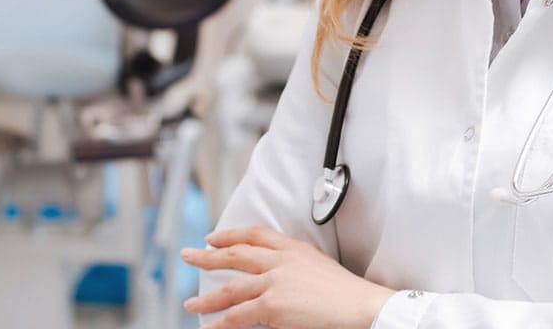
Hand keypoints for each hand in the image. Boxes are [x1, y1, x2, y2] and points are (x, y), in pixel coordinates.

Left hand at [181, 225, 394, 328]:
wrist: (363, 307)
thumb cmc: (349, 295)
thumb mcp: (321, 268)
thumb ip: (297, 267)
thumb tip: (279, 279)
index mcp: (295, 248)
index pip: (256, 234)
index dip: (231, 234)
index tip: (214, 238)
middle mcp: (282, 260)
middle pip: (236, 254)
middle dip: (208, 256)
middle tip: (189, 256)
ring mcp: (275, 281)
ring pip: (231, 287)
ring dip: (207, 298)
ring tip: (191, 304)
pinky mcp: (273, 305)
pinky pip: (238, 315)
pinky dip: (220, 323)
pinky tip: (209, 327)